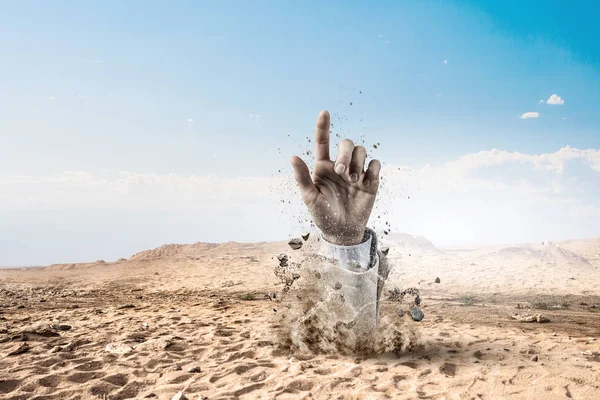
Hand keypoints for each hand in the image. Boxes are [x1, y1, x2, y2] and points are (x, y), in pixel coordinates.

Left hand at [291, 110, 380, 245]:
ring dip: (357, 163)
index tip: (324, 112)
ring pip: (361, 151)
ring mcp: (356, 171)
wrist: (342, 231)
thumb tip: (293, 157)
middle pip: (346, 143)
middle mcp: (340, 165)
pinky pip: (375, 164)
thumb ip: (302, 177)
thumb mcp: (310, 198)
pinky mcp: (371, 180)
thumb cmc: (323, 215)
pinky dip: (371, 170)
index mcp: (323, 167)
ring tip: (353, 180)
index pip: (323, 142)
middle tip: (341, 172)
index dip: (323, 126)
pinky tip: (367, 183)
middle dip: (345, 154)